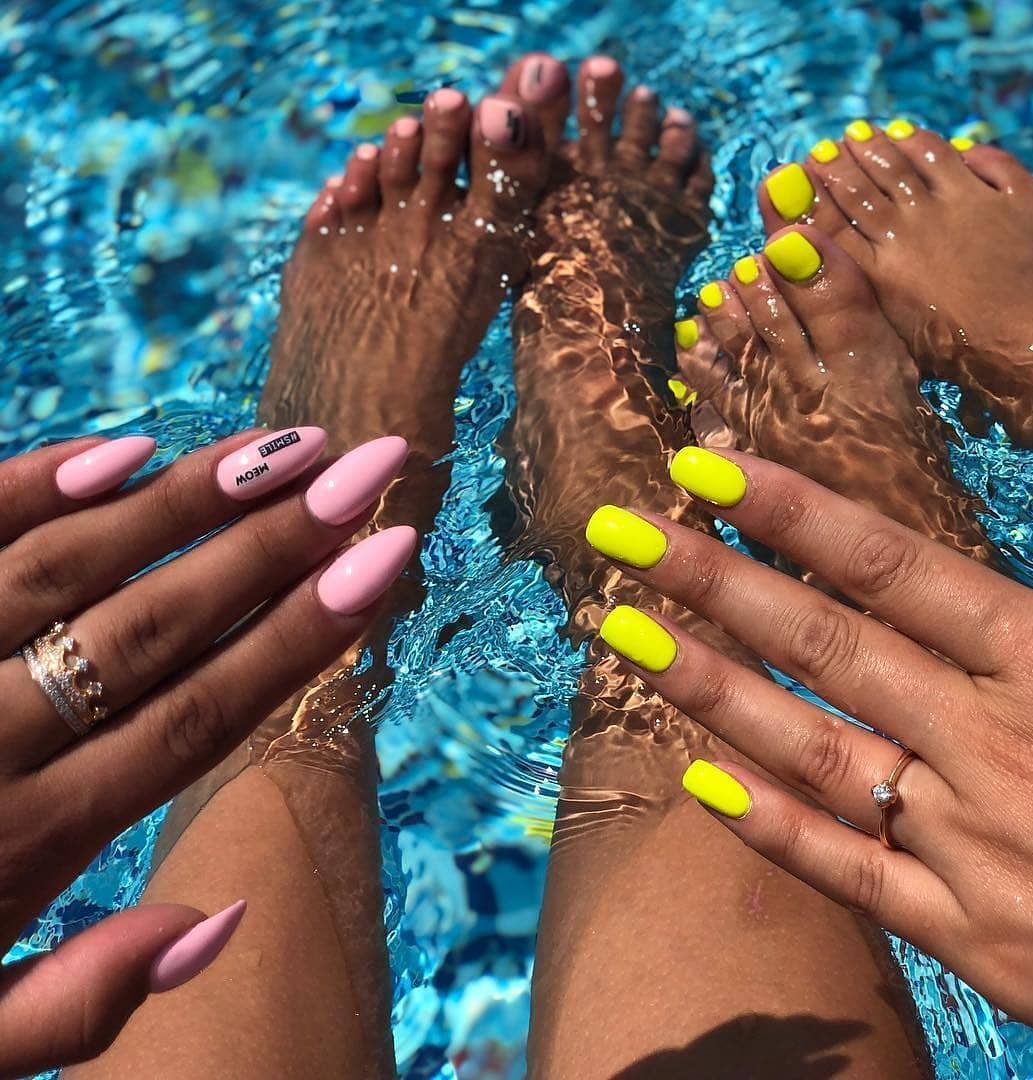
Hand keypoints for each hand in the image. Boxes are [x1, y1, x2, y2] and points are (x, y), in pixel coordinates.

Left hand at [0, 428, 412, 1076]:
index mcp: (23, 847)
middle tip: (368, 467)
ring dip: (185, 501)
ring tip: (286, 444)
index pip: (196, 718)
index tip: (384, 560)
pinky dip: (33, 490)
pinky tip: (125, 451)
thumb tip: (222, 919)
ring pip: (70, 570)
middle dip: (275, 543)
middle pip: (157, 628)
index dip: (300, 636)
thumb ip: (76, 999)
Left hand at [585, 447, 1032, 1041]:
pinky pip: (850, 873)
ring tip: (623, 634)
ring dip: (713, 688)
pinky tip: (695, 778)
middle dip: (714, 582)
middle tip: (619, 535)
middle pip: (829, 647)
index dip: (792, 513)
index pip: (896, 568)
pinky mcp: (974, 937)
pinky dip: (772, 826)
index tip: (704, 470)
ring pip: (816, 751)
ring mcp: (977, 847)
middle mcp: (1001, 748)